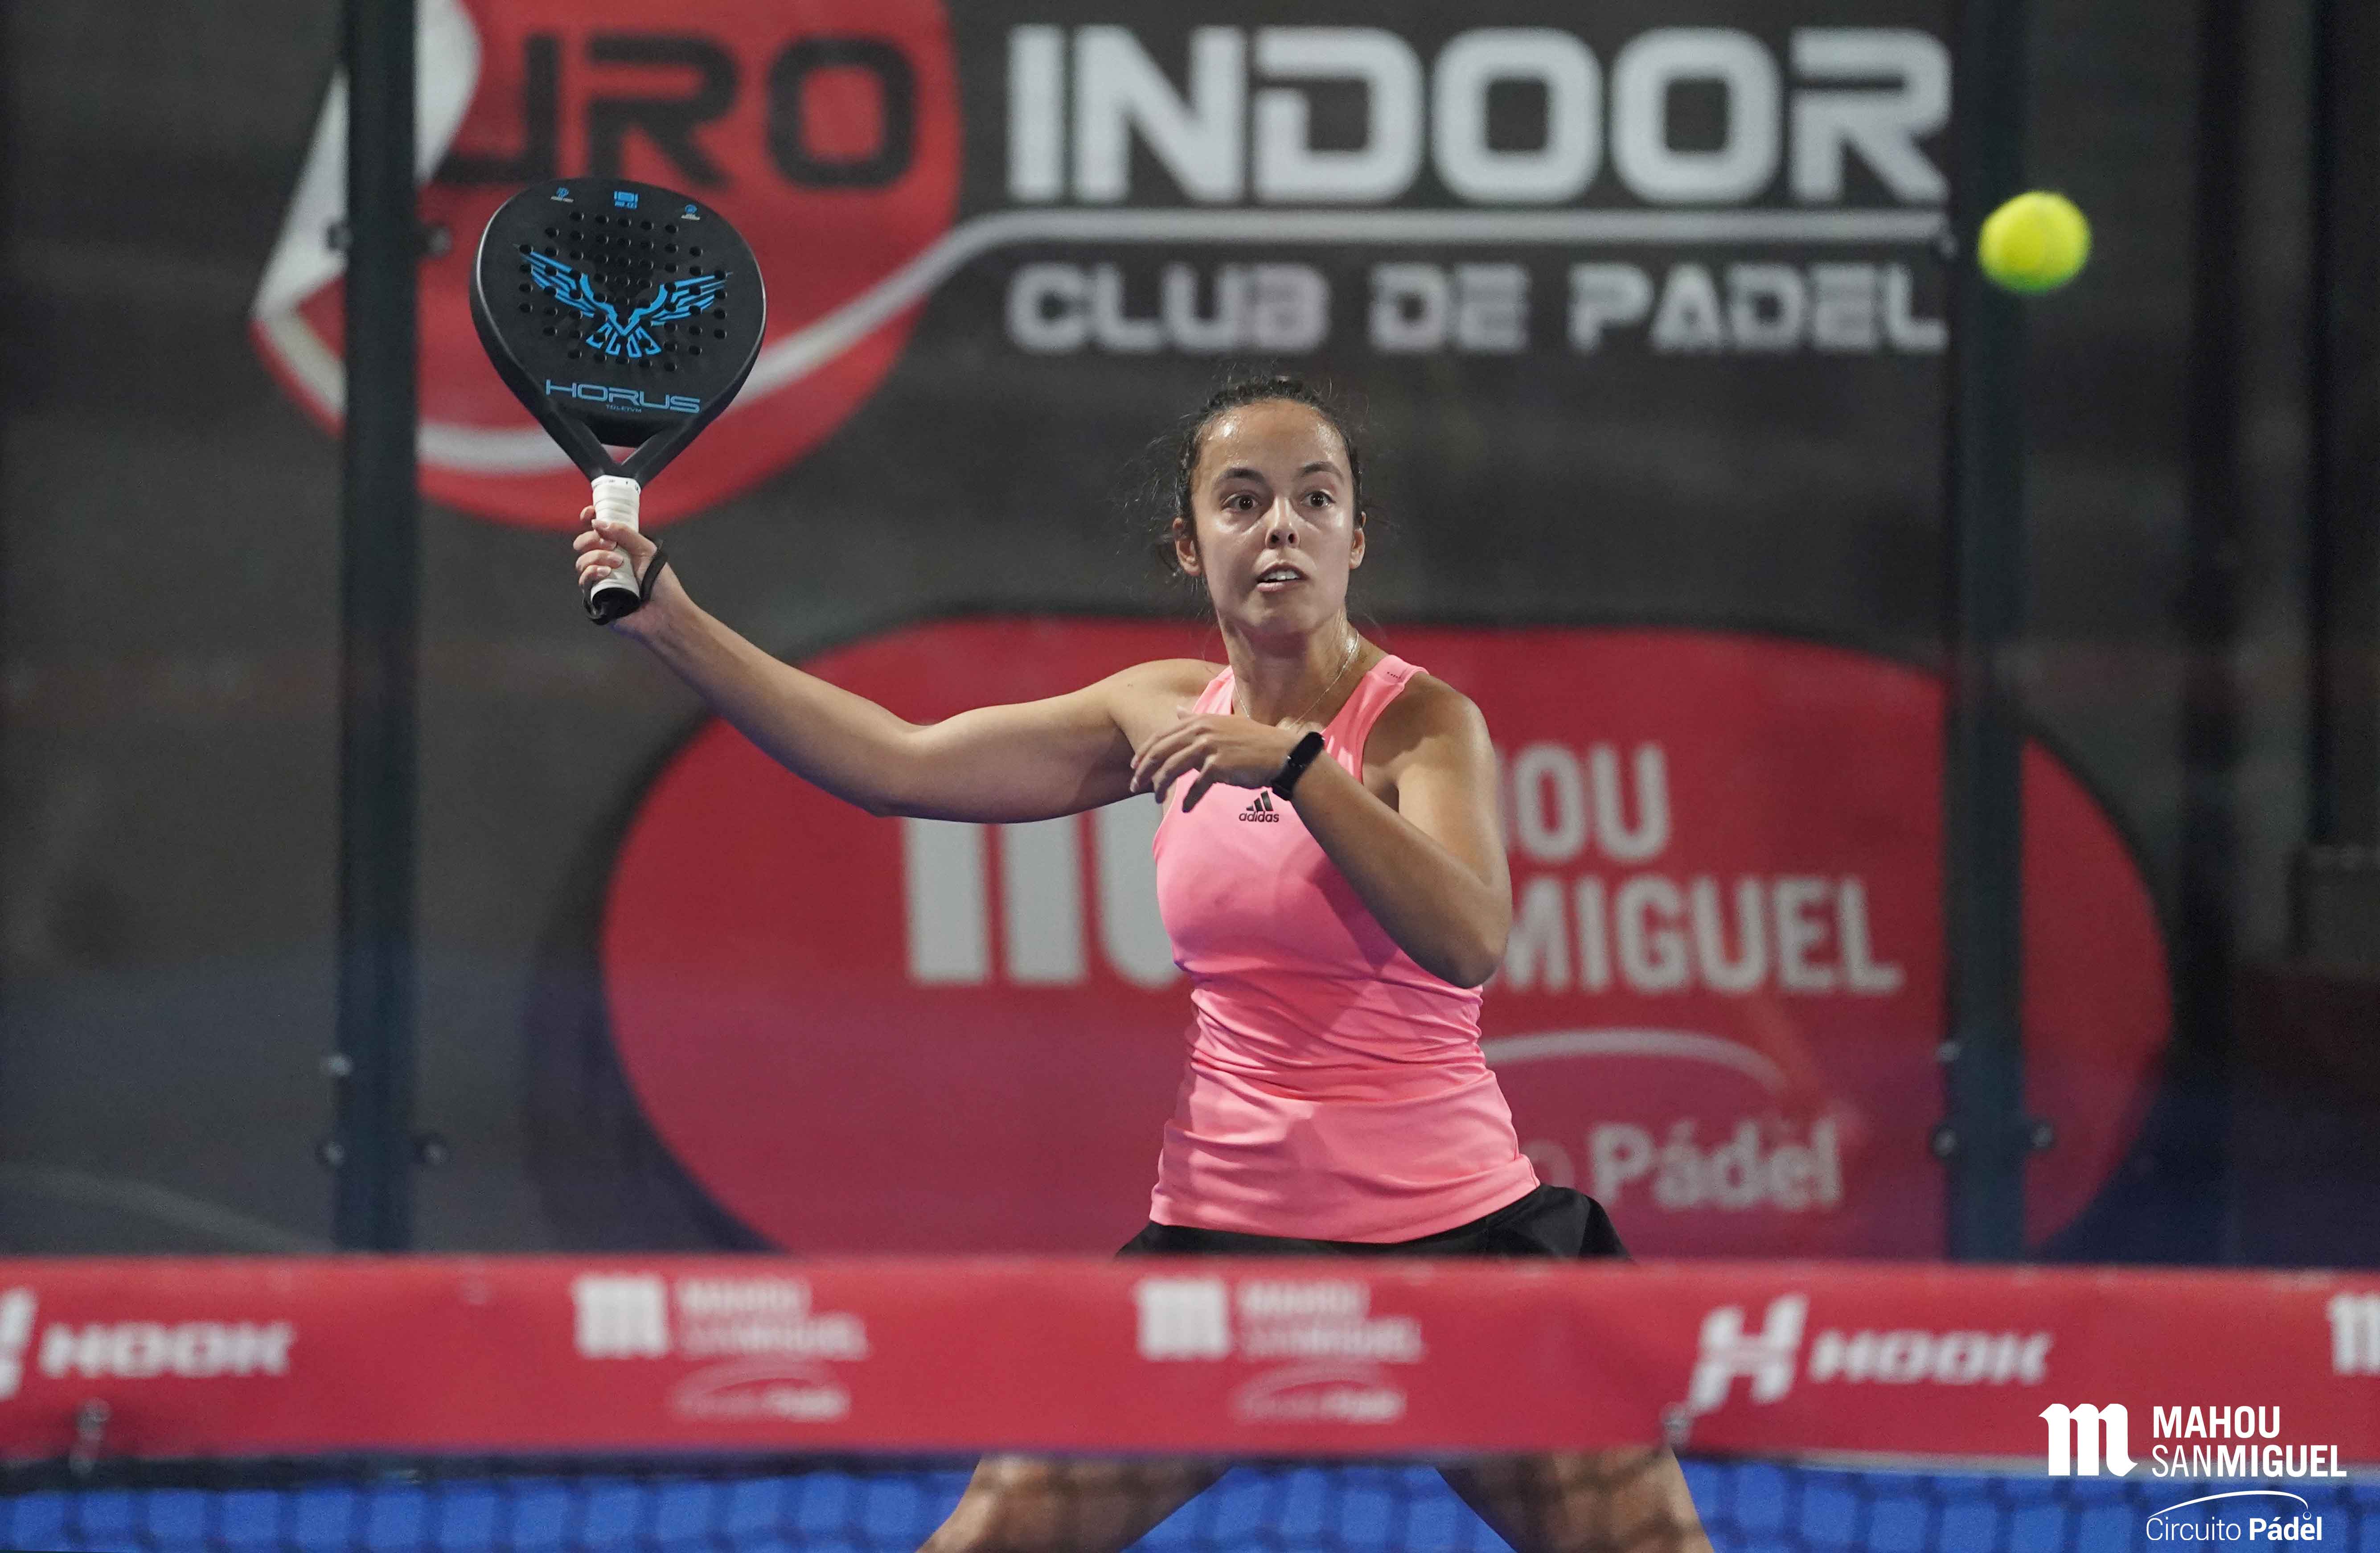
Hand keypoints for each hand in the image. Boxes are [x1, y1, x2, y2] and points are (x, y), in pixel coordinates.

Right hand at [569, 508, 682, 630]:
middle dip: (592, 539)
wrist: (665, 613)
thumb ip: (623, 532)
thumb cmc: (661, 583)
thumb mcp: (646, 549)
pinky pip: (583, 580)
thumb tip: (596, 522)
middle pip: (583, 544)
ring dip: (597, 557)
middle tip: (611, 544)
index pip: (597, 531)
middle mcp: (607, 563)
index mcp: (619, 549)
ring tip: (618, 564)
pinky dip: (592, 572)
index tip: (589, 513)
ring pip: (581, 561)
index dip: (589, 519)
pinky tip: (606, 574)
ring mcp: (600, 581)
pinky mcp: (596, 598)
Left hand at [1129, 712, 1304, 809]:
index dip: (1144, 753)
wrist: (1280, 753)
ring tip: (1157, 798)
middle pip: (1161, 752)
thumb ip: (1196, 718)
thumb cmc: (1251, 741)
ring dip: (1161, 786)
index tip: (1135, 767)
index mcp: (1199, 721)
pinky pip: (1197, 786)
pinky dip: (1190, 799)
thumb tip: (1177, 710)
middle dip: (1145, 770)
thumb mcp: (1221, 723)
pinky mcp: (1219, 766)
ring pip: (1173, 768)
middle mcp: (1201, 731)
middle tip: (1135, 786)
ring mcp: (1210, 747)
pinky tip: (1185, 808)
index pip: (1161, 736)